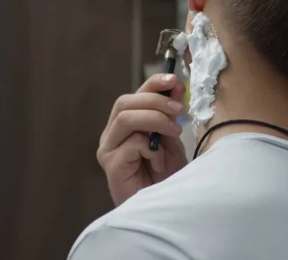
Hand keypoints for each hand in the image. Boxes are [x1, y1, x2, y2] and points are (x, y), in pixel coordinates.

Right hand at [97, 74, 187, 205]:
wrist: (164, 206)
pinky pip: (132, 143)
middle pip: (125, 102)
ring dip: (156, 121)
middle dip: (155, 101)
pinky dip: (152, 149)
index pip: (134, 96)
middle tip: (179, 109)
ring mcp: (108, 150)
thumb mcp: (172, 138)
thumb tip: (175, 86)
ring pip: (126, 118)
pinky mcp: (111, 165)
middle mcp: (112, 135)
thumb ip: (170, 113)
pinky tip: (159, 162)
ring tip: (174, 133)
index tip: (174, 81)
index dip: (153, 84)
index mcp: (125, 125)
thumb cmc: (166, 176)